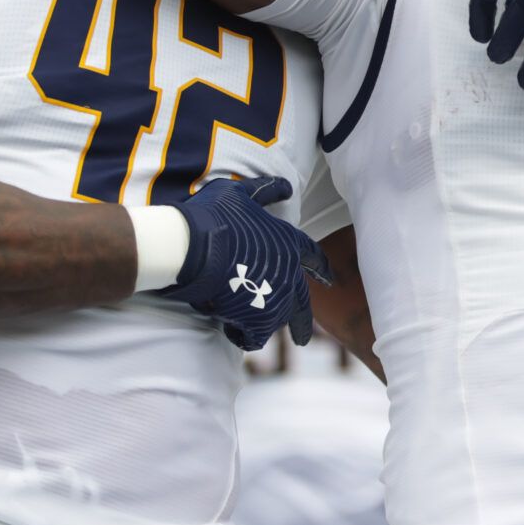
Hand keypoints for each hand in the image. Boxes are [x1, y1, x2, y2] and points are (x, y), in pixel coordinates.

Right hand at [164, 177, 329, 349]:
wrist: (195, 246)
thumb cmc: (214, 215)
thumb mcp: (240, 192)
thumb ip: (265, 191)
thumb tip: (286, 187)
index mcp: (289, 243)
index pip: (314, 257)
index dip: (322, 268)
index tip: (328, 280)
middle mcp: (289, 274)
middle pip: (302, 303)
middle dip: (302, 322)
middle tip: (303, 337)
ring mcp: (275, 299)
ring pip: (276, 321)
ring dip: (263, 325)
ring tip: (248, 329)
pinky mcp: (256, 320)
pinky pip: (254, 336)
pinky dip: (244, 337)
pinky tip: (232, 332)